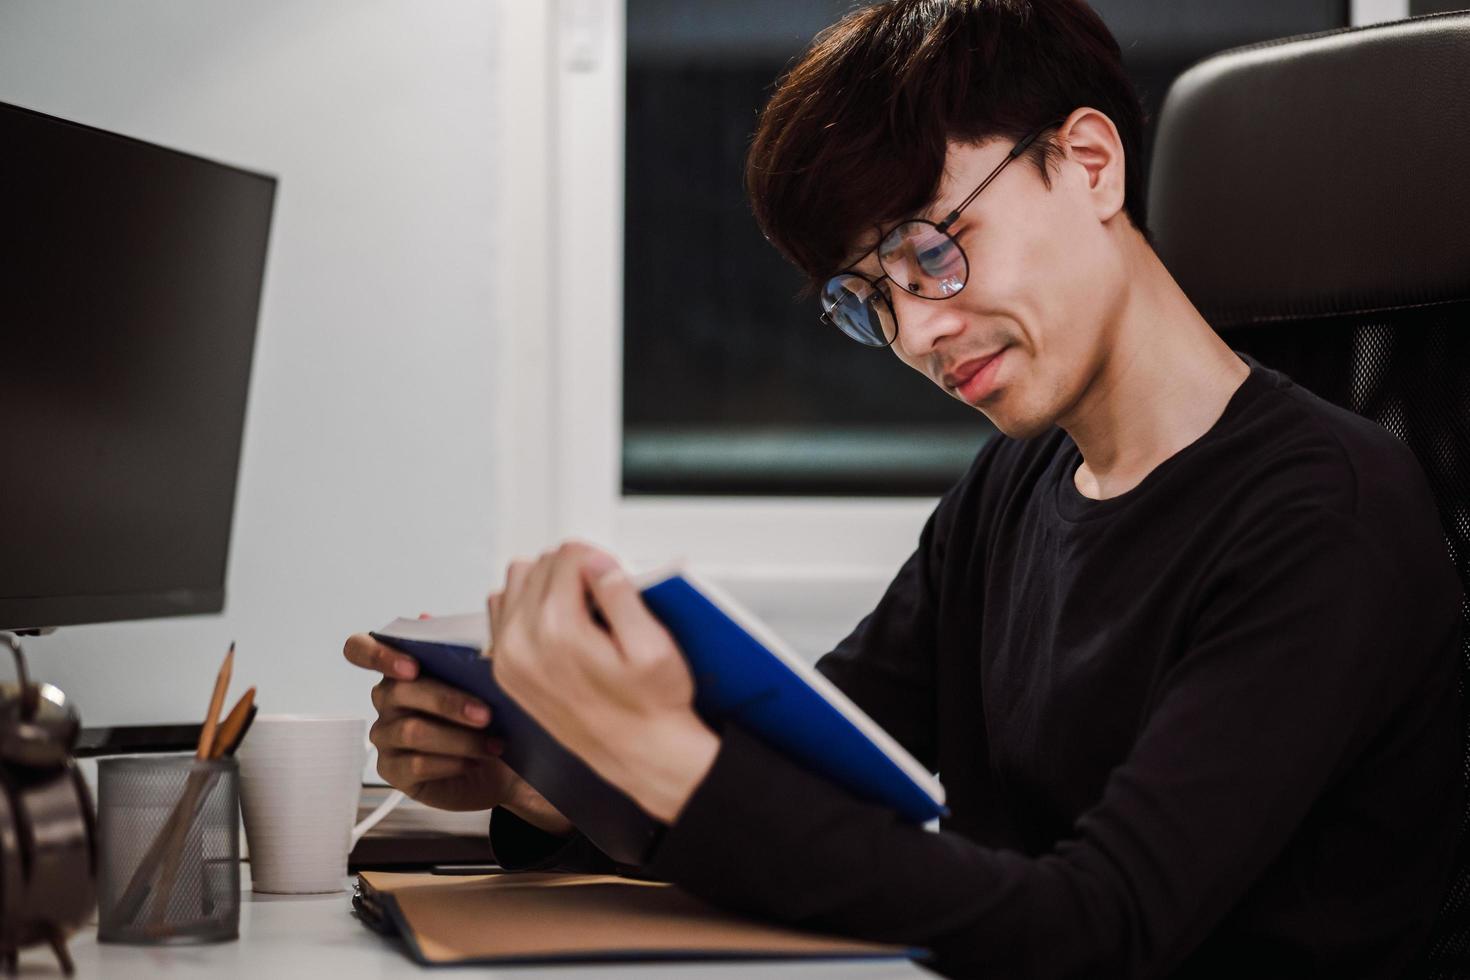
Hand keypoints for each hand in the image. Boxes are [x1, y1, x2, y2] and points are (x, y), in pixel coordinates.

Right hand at [342, 633, 570, 833]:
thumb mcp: (481, 684)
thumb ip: (459, 654)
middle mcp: (386, 700)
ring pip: (412, 731)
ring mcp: (385, 736)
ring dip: (459, 738)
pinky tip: (475, 762)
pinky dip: (452, 762)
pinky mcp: (392, 770)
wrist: (496, 767)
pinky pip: (416, 764)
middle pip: (399, 692)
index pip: (360, 650)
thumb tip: (429, 619)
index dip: (377, 655)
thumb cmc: (485, 718)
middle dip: (447, 701)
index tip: (411, 667)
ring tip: (493, 744)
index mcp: (399, 668)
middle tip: (486, 714)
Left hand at [490, 541, 719, 823]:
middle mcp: (523, 643)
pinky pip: (502, 612)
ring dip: (547, 584)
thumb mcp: (654, 646)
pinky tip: (556, 623)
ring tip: (580, 607)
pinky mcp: (505, 670)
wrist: (641, 754)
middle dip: (574, 570)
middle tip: (604, 596)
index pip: (568, 556)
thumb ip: (621, 596)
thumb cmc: (652, 706)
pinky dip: (527, 606)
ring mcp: (508, 658)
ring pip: (516, 582)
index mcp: (559, 631)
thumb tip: (596, 562)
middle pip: (541, 565)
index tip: (616, 579)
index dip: (600, 559)